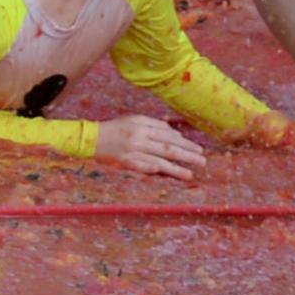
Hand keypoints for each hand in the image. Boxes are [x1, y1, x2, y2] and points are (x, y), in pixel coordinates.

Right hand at [94, 114, 208, 177]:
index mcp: (143, 126)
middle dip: (187, 155)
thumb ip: (155, 125)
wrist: (91, 138)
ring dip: (177, 168)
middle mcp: (139, 139)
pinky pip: (143, 167)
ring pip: (159, 160)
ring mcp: (133, 151)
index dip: (185, 143)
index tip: (198, 149)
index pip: (169, 136)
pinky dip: (155, 170)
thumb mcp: (135, 120)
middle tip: (202, 161)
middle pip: (168, 148)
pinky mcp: (126, 162)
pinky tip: (167, 174)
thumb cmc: (115, 128)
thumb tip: (176, 135)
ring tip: (191, 173)